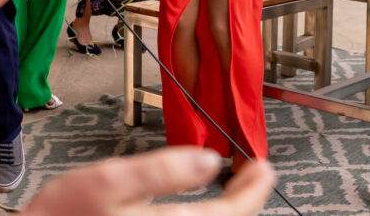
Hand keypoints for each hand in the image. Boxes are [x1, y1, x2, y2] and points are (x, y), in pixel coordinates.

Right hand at [21, 147, 274, 215]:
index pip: (233, 213)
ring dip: (225, 214)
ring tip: (230, 193)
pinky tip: (196, 210)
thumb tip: (210, 160)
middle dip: (243, 203)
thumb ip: (160, 170)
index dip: (253, 189)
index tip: (263, 167)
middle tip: (253, 177)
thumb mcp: (106, 181)